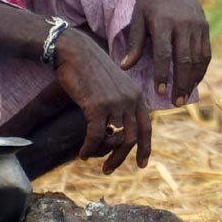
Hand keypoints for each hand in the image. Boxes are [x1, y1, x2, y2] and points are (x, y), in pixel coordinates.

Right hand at [54, 30, 152, 172]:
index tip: (141, 164)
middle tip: (108, 170)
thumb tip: (115, 128)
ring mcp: (116, 103)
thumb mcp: (114, 85)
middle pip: (133, 138)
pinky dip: (89, 148)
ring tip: (94, 161)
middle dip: (122, 158)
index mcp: (137, 95)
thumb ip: (120, 103)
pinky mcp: (98, 105)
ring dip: (105, 156)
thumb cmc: (90, 68)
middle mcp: (131, 99)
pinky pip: (95, 135)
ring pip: (116, 139)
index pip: (146, 127)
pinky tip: (82, 154)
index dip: (145, 148)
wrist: (75, 51)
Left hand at [121, 0, 210, 106]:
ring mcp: (197, 26)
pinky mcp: (205, 27)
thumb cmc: (149, 2)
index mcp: (163, 22)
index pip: (164, 53)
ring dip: (192, 80)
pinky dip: (201, 69)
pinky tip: (194, 81)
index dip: (162, 74)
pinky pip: (206, 53)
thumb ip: (134, 43)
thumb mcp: (137, 18)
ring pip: (198, 59)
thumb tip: (125, 67)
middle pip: (184, 59)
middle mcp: (183, 24)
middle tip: (175, 102)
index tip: (159, 91)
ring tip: (184, 96)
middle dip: (180, 83)